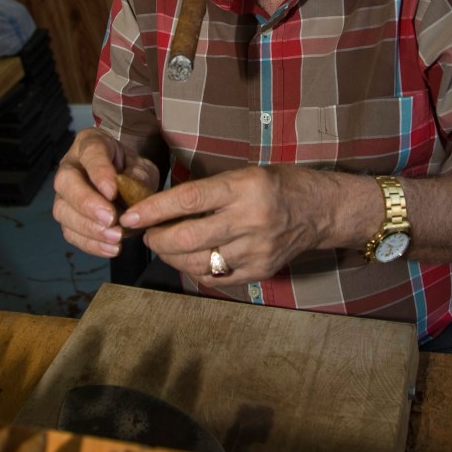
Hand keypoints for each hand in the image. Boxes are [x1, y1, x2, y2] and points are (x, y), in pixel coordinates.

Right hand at [52, 128, 159, 257]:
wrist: (125, 179)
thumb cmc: (131, 169)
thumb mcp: (142, 167)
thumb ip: (138, 176)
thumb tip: (130, 193)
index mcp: (90, 144)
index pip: (91, 154)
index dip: (100, 173)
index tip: (112, 191)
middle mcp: (70, 166)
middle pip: (66, 182)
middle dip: (87, 203)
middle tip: (110, 219)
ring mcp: (65, 193)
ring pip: (62, 210)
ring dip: (88, 228)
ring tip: (115, 237)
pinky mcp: (67, 216)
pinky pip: (70, 232)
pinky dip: (90, 244)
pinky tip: (111, 248)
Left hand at [118, 165, 350, 285]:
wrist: (322, 210)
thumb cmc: (278, 185)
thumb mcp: (245, 174)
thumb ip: (208, 191)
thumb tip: (162, 206)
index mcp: (245, 187)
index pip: (188, 200)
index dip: (153, 210)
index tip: (130, 215)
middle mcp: (251, 220)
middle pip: (188, 238)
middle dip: (157, 239)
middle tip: (147, 234)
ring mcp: (256, 250)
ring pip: (198, 262)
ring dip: (171, 257)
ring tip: (165, 246)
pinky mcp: (260, 271)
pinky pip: (215, 278)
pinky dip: (195, 270)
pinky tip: (189, 259)